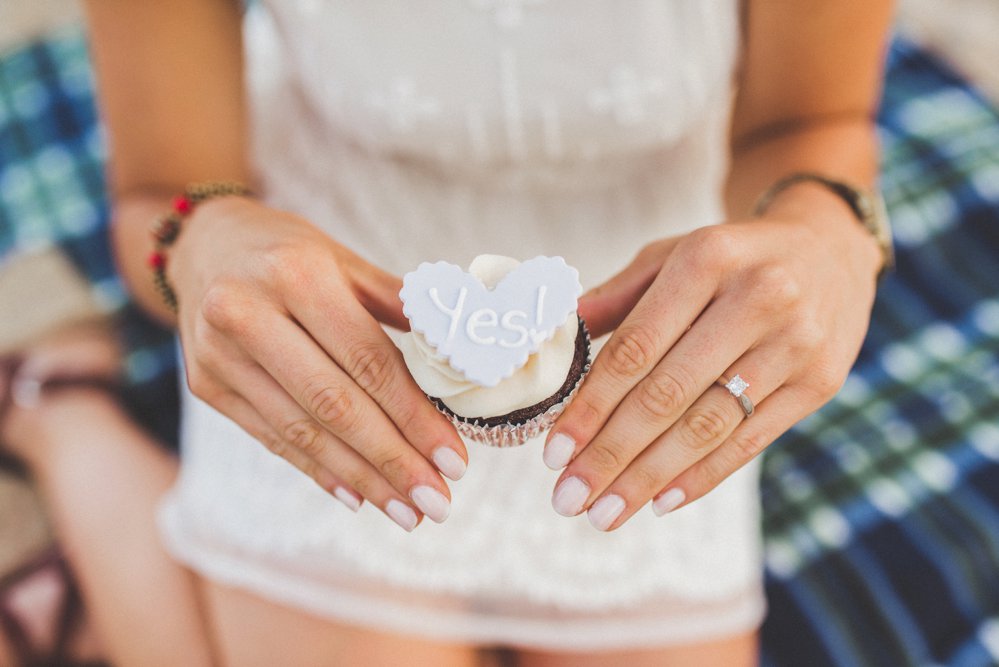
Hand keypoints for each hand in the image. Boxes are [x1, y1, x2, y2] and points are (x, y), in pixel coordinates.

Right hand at [168, 196, 466, 530]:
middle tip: (438, 501)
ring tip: (408, 511)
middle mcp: (250, 314)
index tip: (455, 460)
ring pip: (302, 431)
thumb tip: (465, 355)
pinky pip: (272, 438)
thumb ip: (402, 306)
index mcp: (298, 274)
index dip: (414, 416)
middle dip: (393, 461)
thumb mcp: (346, 261)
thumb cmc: (291, 252)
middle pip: (335, 405)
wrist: (203, 244)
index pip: (369, 360)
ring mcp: (220, 354)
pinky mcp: (207, 384)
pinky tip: (358, 496)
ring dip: (361, 479)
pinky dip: (319, 471)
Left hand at [544, 192, 881, 529]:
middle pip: (668, 395)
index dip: (591, 406)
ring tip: (605, 514)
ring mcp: (795, 343)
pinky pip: (751, 441)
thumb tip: (555, 337)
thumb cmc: (731, 258)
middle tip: (569, 498)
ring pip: (708, 426)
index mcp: (706, 259)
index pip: (635, 349)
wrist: (831, 249)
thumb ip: (616, 297)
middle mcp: (757, 298)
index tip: (555, 452)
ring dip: (649, 478)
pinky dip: (702, 476)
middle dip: (611, 455)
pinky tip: (660, 502)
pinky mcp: (820, 381)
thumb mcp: (673, 256)